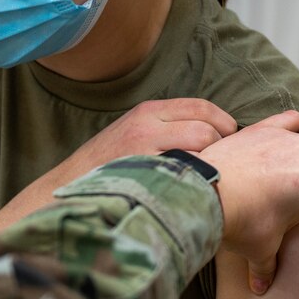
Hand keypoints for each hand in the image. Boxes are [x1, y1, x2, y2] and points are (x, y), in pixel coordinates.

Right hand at [52, 98, 236, 185]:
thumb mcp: (132, 135)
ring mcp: (145, 148)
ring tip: (211, 179)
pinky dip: (200, 179)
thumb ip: (165, 129)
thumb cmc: (105, 169)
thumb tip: (209, 135)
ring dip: (214, 163)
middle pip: (207, 126)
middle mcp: (147, 123)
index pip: (201, 106)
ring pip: (202, 145)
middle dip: (224, 145)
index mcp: (147, 111)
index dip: (224, 122)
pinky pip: (188, 169)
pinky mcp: (145, 172)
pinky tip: (198, 191)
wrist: (67, 191)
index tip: (232, 139)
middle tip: (224, 164)